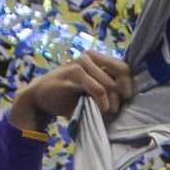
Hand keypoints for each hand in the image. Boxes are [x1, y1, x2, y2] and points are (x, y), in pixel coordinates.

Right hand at [9, 53, 131, 131]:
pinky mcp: (73, 72)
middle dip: (122, 93)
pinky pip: (98, 88)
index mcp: (97, 60)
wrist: (40, 97)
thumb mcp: (90, 92)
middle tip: (114, 109)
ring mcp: (81, 63)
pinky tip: (101, 109)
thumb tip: (127, 97)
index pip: (123, 66)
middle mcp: (90, 57)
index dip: (129, 82)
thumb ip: (106, 90)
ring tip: (107, 111)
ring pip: (109, 83)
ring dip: (112, 101)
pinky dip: (102, 101)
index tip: (126, 98)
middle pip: (121, 72)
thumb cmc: (68, 97)